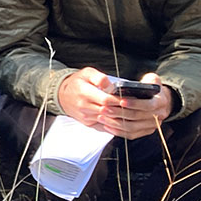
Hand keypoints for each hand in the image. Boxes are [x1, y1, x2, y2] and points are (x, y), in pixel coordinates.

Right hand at [56, 68, 170, 138]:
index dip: (120, 100)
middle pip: (109, 111)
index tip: (131, 98)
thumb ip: (99, 77)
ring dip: (121, 118)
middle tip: (138, 107)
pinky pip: (104, 126)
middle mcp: (84, 107)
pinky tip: (124, 120)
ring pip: (108, 121)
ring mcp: (86, 117)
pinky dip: (116, 125)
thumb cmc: (77, 82)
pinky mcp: (88, 123)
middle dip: (124, 110)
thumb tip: (110, 85)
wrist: (62, 95)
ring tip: (134, 114)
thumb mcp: (86, 73)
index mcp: (84, 93)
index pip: (106, 99)